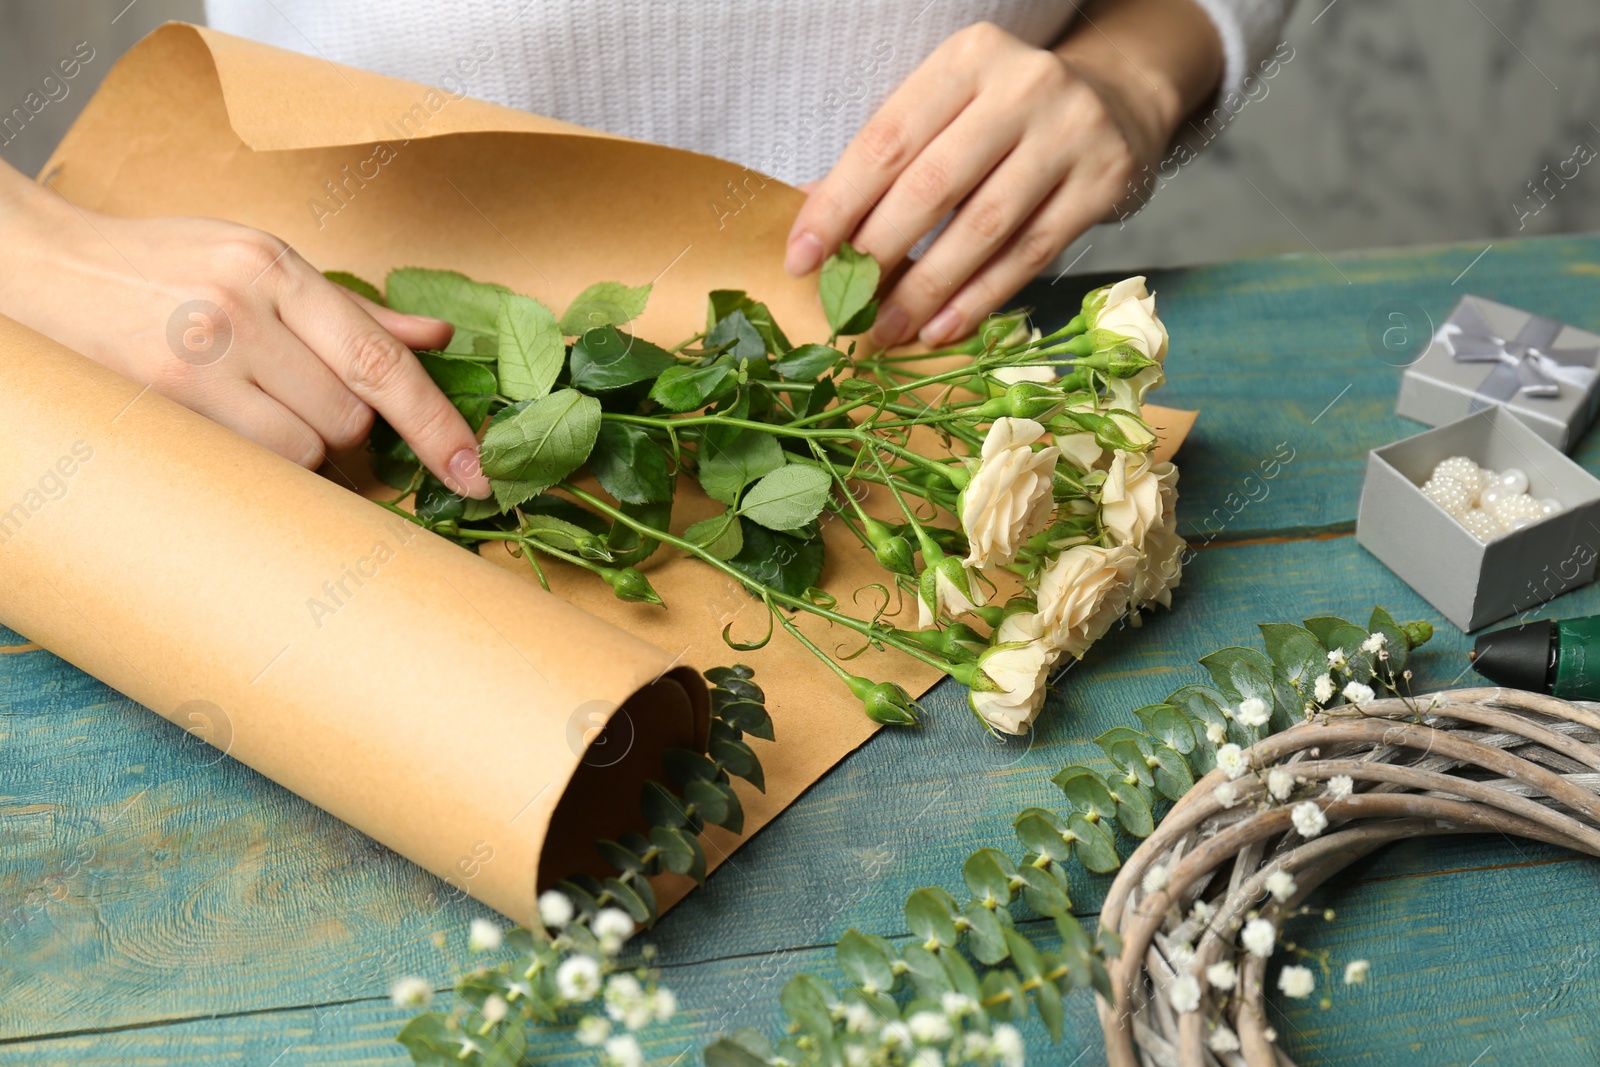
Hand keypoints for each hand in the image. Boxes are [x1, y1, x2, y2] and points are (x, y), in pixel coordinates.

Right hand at [0, 168, 490, 497]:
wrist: (38, 267)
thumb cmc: (159, 267)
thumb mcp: (259, 263)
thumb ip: (352, 310)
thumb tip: (440, 335)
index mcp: (276, 267)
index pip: (382, 360)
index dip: (439, 426)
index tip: (478, 474)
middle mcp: (243, 308)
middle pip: (349, 417)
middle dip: (347, 433)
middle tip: (303, 408)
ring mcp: (199, 356)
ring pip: (305, 448)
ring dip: (302, 450)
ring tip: (256, 410)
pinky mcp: (162, 400)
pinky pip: (252, 462)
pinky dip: (260, 461)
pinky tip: (229, 426)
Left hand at [785, 15, 1213, 347]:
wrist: (1116, 100)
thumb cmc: (1005, 113)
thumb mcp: (946, 111)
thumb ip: (885, 159)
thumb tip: (810, 215)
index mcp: (966, 59)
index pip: (887, 140)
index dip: (838, 205)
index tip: (801, 258)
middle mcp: (1022, 87)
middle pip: (933, 185)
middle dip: (879, 253)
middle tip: (846, 305)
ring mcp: (1070, 134)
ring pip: (983, 227)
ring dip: (927, 289)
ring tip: (887, 329)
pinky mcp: (1103, 183)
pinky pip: (1029, 254)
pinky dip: (980, 298)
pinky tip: (942, 327)